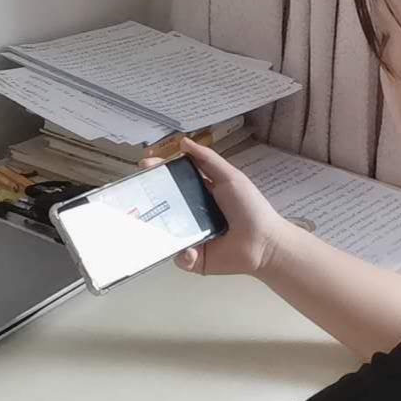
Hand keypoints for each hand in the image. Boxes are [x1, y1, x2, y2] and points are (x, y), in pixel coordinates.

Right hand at [141, 138, 293, 276]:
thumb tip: (183, 142)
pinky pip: (178, 256)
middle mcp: (191, 214)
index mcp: (199, 193)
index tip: (145, 165)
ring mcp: (190, 237)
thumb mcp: (230, 177)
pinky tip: (192, 249)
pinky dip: (183, 254)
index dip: (158, 172)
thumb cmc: (250, 208)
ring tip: (153, 224)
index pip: (173, 180)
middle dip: (147, 199)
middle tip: (136, 193)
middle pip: (163, 205)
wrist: (264, 243)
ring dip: (158, 229)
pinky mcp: (194, 258)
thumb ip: (208, 159)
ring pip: (164, 233)